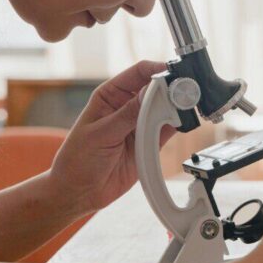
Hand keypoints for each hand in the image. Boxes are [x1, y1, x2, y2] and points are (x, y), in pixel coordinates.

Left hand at [48, 61, 174, 214]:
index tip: (172, 75)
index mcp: (110, 95)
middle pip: (156, 89)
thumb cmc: (77, 159)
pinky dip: (178, 125)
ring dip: (176, 107)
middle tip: (183, 94)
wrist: (79, 193)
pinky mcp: (149, 142)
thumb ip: (128, 114)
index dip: (157, 70)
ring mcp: (139, 124)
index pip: (138, 73)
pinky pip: (168, 129)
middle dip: (171, 88)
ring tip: (184, 109)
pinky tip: (182, 123)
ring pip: (165, 108)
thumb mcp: (101, 133)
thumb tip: (152, 92)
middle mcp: (127, 106)